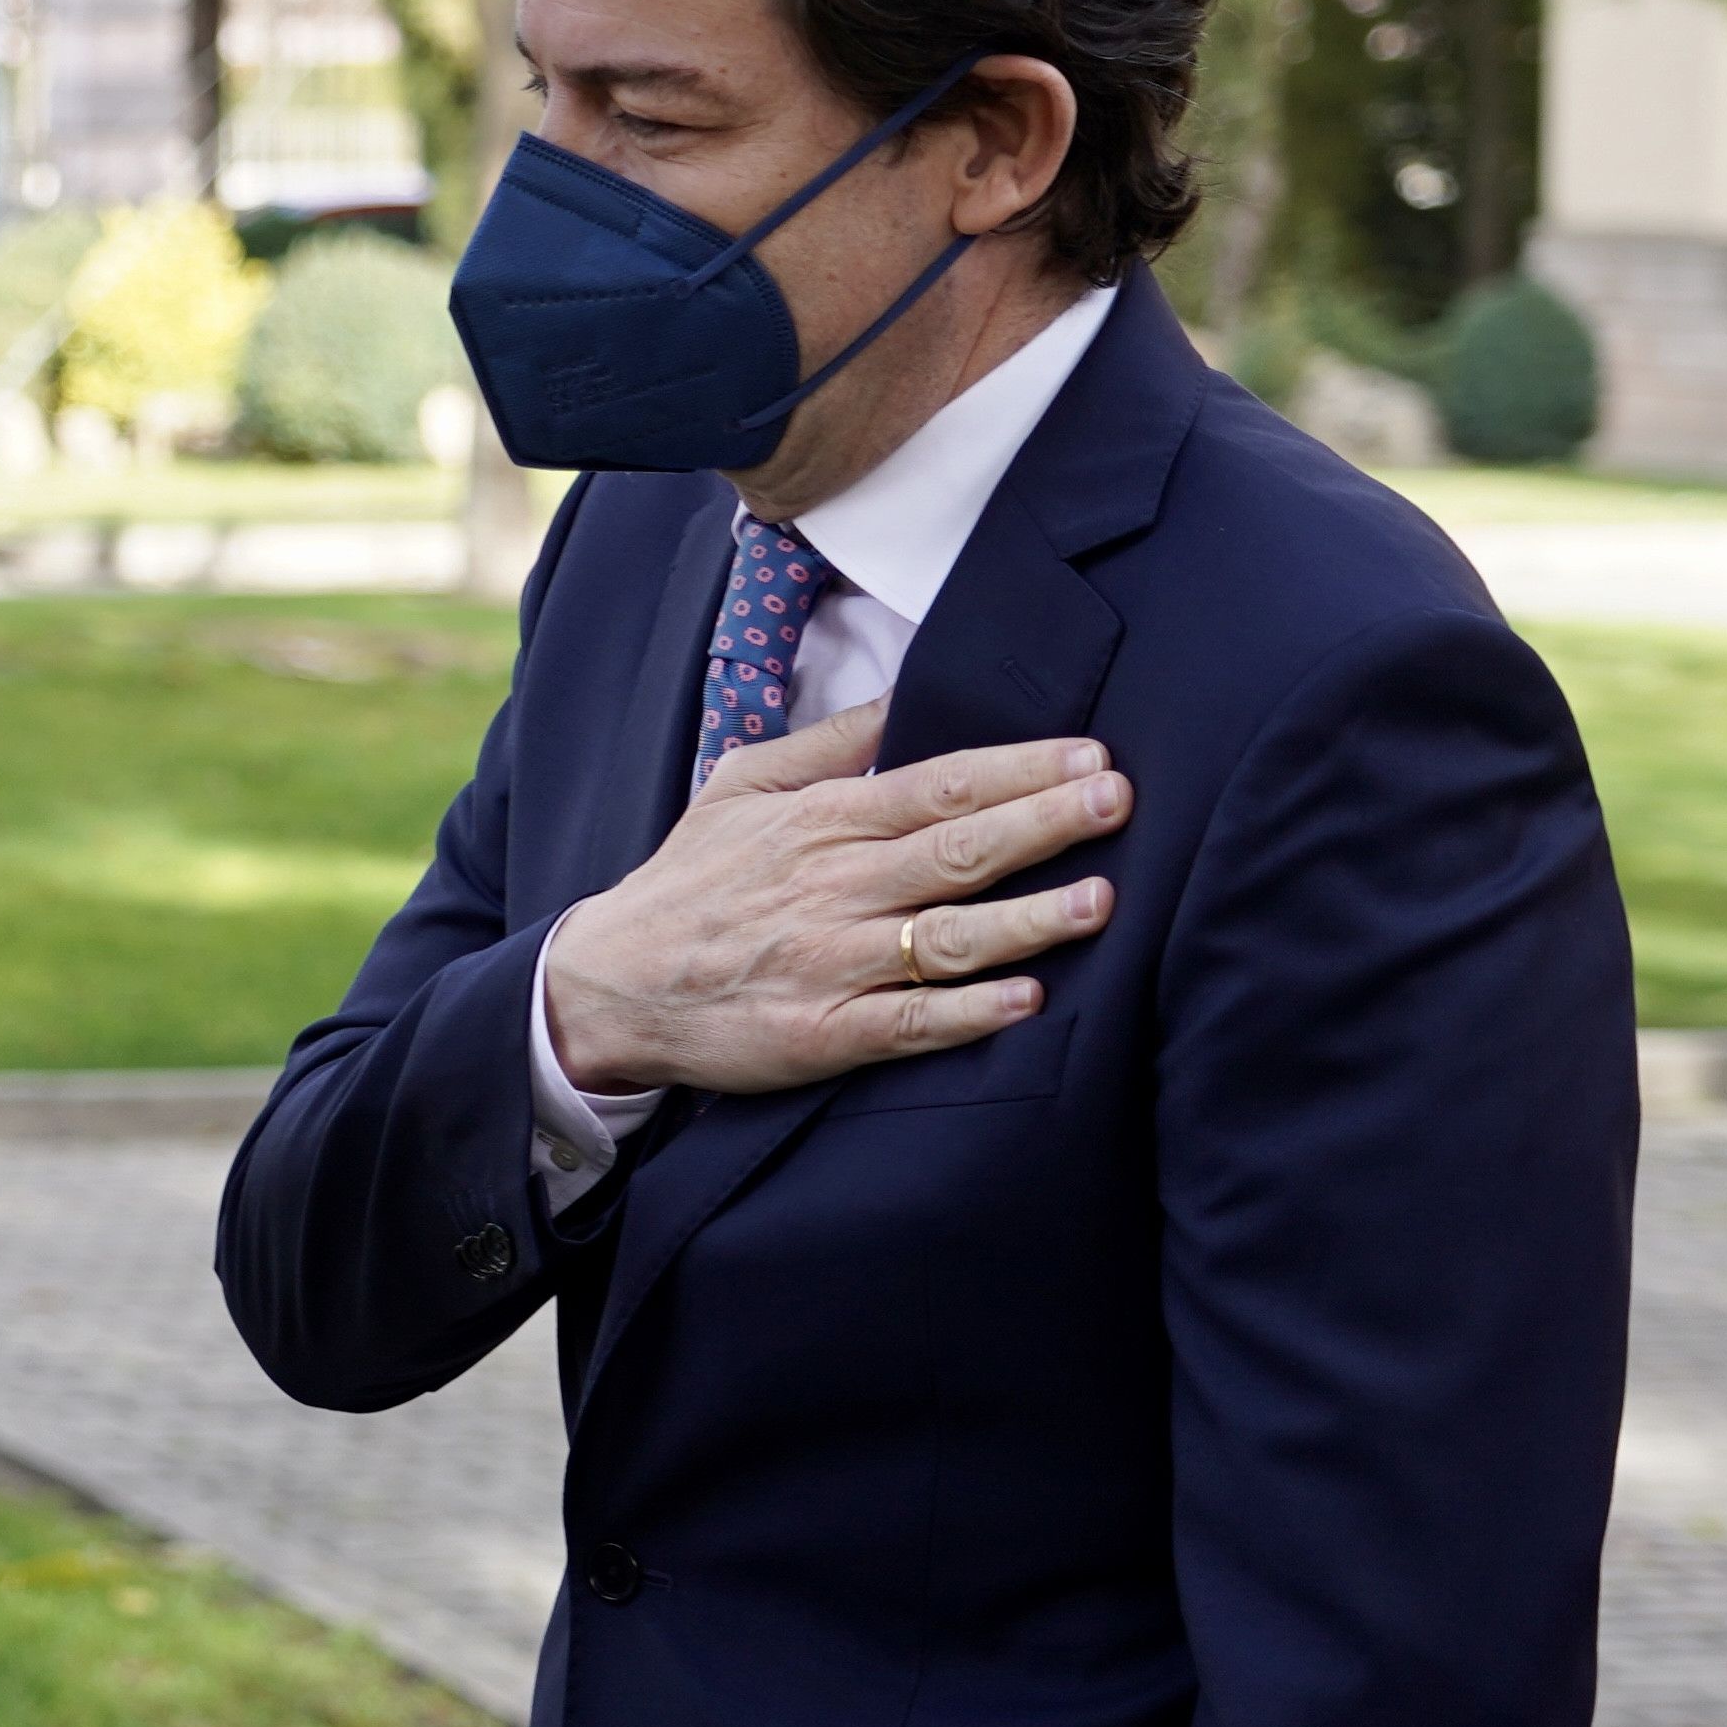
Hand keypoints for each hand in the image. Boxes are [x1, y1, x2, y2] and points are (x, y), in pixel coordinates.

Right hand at [539, 701, 1124, 1094]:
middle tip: (1117, 800)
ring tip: (1097, 901)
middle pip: (955, 850)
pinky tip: (1024, 1001)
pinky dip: (965, 1014)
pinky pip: (906, 1024)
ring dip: (1025, 920)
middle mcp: (833, 888)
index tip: (1089, 754)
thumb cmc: (688, 883)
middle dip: (1044, 822)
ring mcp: (828, 964)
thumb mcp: (741, 786)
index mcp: (822, 823)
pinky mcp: (819, 1035)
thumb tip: (904, 692)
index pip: (937, 785)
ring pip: (944, 938)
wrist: (608, 985)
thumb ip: (828, 743)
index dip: (1018, 769)